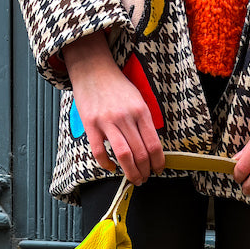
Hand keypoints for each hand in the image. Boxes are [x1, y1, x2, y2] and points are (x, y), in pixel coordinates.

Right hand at [63, 31, 163, 184]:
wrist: (93, 69)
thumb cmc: (117, 86)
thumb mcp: (138, 99)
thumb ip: (144, 121)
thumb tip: (151, 147)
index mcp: (141, 111)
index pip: (154, 144)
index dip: (158, 162)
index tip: (158, 169)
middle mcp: (126, 117)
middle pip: (140, 153)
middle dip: (145, 171)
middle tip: (145, 178)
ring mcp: (107, 121)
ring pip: (123, 155)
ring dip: (130, 172)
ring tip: (133, 179)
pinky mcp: (91, 125)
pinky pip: (99, 151)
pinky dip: (106, 164)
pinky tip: (111, 167)